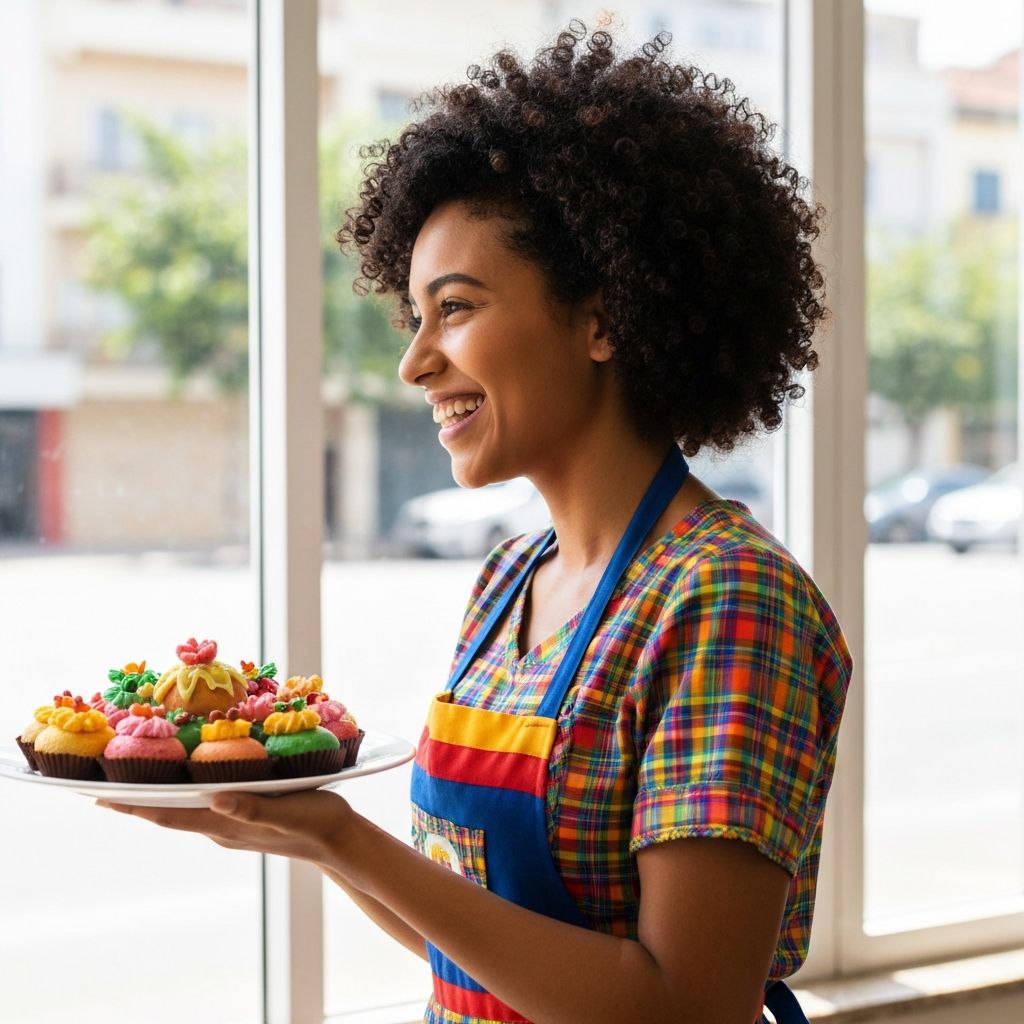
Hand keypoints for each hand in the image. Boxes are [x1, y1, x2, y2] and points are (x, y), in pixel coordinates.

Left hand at [96, 788, 353, 865]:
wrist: (340, 842)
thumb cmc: (317, 822)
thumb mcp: (287, 811)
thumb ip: (252, 808)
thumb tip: (215, 799)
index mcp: (226, 824)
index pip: (170, 815)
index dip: (136, 806)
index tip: (100, 798)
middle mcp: (221, 827)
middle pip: (169, 814)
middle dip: (136, 802)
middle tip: (102, 787)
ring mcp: (232, 826)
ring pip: (184, 811)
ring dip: (158, 799)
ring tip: (134, 782)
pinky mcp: (244, 819)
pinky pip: (203, 808)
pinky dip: (184, 796)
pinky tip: (187, 783)